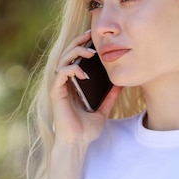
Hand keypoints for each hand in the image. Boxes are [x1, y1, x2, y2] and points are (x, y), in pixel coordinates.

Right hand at [50, 31, 121, 146]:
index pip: (74, 58)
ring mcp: (59, 87)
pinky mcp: (56, 93)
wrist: (78, 143)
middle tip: (91, 36)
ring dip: (76, 53)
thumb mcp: (104, 109)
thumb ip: (110, 97)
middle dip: (78, 42)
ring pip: (63, 60)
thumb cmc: (87, 129)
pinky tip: (84, 73)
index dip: (82, 45)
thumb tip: (122, 84)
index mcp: (73, 84)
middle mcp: (64, 83)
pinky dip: (72, 69)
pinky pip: (61, 74)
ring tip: (90, 53)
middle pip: (67, 54)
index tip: (94, 38)